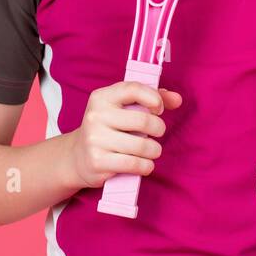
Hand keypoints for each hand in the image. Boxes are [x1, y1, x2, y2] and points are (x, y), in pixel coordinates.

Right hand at [65, 82, 181, 188]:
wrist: (78, 156)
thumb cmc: (108, 129)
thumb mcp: (122, 109)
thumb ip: (151, 99)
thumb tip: (177, 99)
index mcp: (101, 97)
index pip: (133, 89)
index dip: (153, 98)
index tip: (159, 108)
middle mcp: (96, 116)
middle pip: (143, 120)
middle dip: (158, 128)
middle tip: (157, 133)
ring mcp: (95, 139)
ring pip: (142, 145)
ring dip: (154, 150)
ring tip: (151, 151)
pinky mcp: (98, 161)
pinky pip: (134, 164)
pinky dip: (146, 166)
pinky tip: (144, 164)